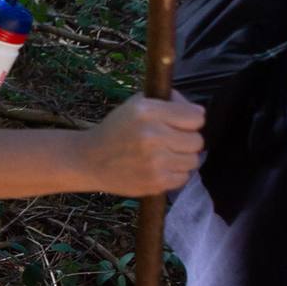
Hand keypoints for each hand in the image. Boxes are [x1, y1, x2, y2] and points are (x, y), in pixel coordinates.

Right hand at [80, 93, 205, 195]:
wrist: (89, 160)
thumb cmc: (115, 130)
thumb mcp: (134, 106)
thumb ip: (166, 103)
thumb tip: (196, 110)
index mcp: (147, 111)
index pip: (196, 117)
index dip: (190, 120)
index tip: (181, 123)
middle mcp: (153, 135)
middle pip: (197, 140)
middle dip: (186, 140)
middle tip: (170, 141)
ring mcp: (155, 161)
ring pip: (193, 160)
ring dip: (181, 158)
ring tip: (164, 156)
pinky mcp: (156, 182)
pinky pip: (184, 177)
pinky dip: (174, 174)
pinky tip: (158, 168)